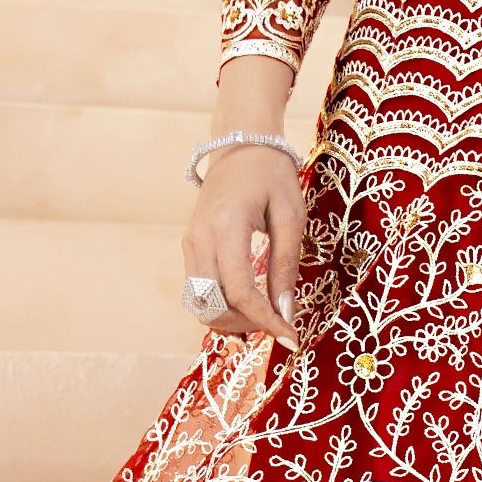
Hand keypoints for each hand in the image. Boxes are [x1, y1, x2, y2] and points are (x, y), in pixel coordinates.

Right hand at [183, 144, 306, 344]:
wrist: (240, 144)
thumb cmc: (272, 174)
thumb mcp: (290, 215)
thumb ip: (286, 265)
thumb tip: (286, 313)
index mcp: (226, 226)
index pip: (238, 291)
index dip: (265, 320)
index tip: (291, 337)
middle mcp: (199, 239)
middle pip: (211, 306)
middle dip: (246, 324)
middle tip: (280, 321)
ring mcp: (189, 244)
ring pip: (199, 304)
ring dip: (230, 318)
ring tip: (264, 312)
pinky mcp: (189, 247)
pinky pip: (199, 290)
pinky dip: (221, 304)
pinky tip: (248, 302)